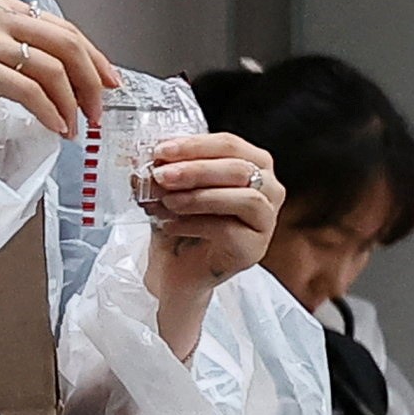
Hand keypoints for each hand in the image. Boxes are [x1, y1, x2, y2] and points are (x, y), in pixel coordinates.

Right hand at [0, 0, 113, 141]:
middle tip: (97, 110)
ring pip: (52, 68)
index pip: (62, 28)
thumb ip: (22, 54)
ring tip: (75, 126)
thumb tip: (70, 81)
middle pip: (66, 43)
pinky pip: (29, 90)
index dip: (93, 57)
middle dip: (90, 80)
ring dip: (72, 102)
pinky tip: (56, 127)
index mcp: (2, 7)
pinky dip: (50, 111)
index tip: (109, 81)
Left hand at [138, 130, 282, 290]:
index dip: (195, 145)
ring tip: (167, 201)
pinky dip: (195, 224)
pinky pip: (230, 231)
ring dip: (200, 197)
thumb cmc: (179, 222)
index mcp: (252, 163)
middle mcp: (268, 189)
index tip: (161, 150)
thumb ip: (162, 170)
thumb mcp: (168, 189)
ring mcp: (265, 220)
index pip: (229, 144)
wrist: (175, 269)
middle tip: (162, 175)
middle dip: (196, 170)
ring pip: (245, 199)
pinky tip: (170, 225)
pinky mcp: (254, 249)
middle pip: (240, 169)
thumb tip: (145, 155)